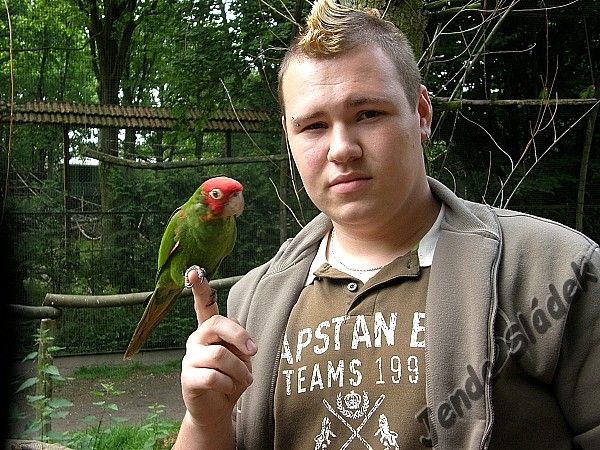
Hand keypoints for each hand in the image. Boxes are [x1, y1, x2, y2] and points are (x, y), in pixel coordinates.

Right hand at [174, 268, 256, 448]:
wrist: (217, 409)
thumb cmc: (232, 377)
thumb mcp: (241, 357)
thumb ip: (240, 344)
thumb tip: (246, 347)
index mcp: (209, 330)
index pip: (203, 305)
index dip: (200, 288)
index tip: (193, 271)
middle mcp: (196, 339)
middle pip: (216, 324)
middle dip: (239, 336)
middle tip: (253, 352)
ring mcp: (189, 358)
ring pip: (220, 355)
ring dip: (240, 370)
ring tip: (245, 379)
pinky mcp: (187, 378)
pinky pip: (214, 376)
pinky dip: (230, 385)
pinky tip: (229, 389)